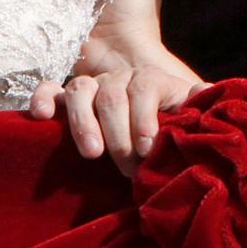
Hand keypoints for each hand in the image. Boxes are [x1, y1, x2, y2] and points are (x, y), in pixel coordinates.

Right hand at [29, 62, 210, 176]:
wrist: (147, 110)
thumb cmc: (170, 119)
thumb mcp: (188, 112)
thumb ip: (196, 105)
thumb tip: (205, 92)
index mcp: (150, 80)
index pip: (145, 89)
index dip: (145, 119)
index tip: (147, 149)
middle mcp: (119, 79)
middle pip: (113, 97)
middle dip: (119, 136)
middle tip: (127, 168)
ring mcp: (92, 86)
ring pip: (81, 91)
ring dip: (83, 123)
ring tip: (92, 153)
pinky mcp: (67, 99)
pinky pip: (49, 89)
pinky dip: (43, 99)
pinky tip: (41, 117)